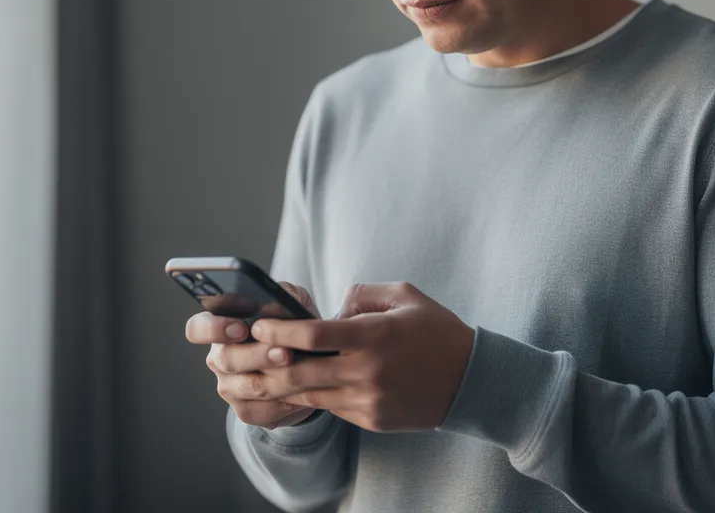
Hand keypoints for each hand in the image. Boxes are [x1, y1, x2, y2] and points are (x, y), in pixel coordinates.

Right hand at [186, 281, 321, 429]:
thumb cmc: (294, 324)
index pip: (198, 328)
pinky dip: (286, 401)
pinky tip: (305, 391)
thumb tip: (275, 301)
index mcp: (219, 327)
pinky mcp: (246, 410)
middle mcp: (218, 358)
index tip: (241, 327)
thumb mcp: (293, 302)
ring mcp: (229, 387)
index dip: (215, 329)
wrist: (311, 361)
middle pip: (227, 359)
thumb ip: (284, 295)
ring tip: (302, 369)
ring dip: (278, 378)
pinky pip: (262, 410)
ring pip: (249, 386)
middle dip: (258, 354)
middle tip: (285, 351)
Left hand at [247, 282, 475, 432]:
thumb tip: (331, 309)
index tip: (259, 325)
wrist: (472, 381)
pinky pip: (331, 406)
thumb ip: (362, 295)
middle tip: (243, 352)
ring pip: (309, 394)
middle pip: (300, 371)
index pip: (314, 334)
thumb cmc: (437, 332)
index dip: (279, 330)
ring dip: (280, 384)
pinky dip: (312, 395)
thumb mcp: (405, 296)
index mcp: (376, 335)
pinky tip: (295, 386)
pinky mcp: (370, 420)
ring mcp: (368, 401)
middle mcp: (368, 371)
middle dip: (265, 362)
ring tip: (255, 374)